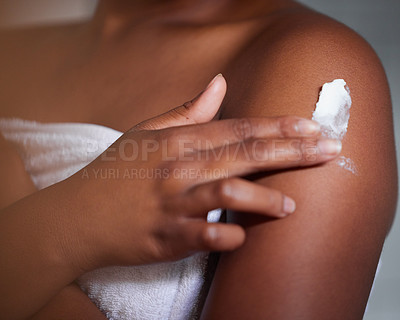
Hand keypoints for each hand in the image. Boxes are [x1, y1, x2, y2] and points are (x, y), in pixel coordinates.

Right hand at [64, 74, 340, 271]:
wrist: (74, 217)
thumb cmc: (112, 173)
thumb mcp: (145, 133)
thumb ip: (186, 111)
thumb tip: (219, 83)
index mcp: (176, 141)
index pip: (237, 129)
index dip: (278, 127)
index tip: (311, 127)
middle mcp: (178, 169)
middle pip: (245, 155)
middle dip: (292, 152)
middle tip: (328, 151)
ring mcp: (173, 205)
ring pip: (229, 194)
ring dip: (264, 199)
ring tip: (291, 205)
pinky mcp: (166, 238)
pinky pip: (205, 238)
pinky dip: (229, 238)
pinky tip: (243, 238)